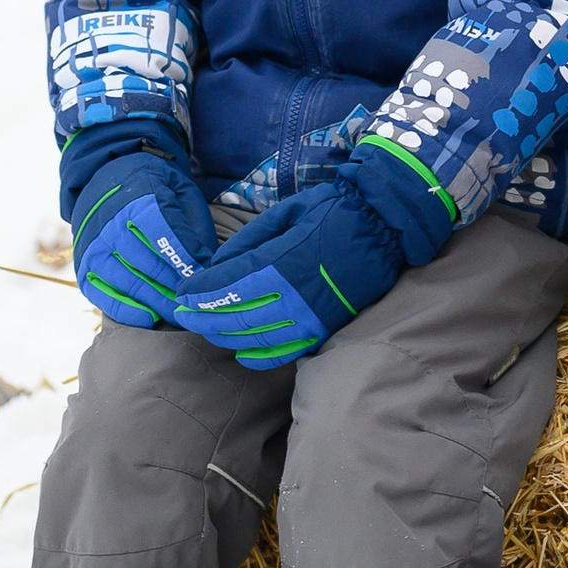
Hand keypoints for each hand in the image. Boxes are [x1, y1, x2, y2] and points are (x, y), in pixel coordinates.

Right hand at [63, 141, 215, 331]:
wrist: (105, 180)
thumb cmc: (153, 189)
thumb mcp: (180, 192)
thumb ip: (193, 226)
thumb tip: (206, 267)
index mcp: (138, 198)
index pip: (165, 235)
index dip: (187, 259)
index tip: (206, 276)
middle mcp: (110, 223)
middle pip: (147, 263)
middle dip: (177, 286)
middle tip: (198, 302)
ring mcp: (93, 247)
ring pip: (127, 281)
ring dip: (157, 301)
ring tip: (180, 313)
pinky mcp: (83, 267)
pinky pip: (103, 295)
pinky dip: (127, 310)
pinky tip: (150, 318)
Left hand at [175, 174, 406, 368]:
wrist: (385, 226)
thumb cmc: (334, 210)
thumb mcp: (286, 212)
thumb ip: (249, 241)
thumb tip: (216, 266)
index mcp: (281, 261)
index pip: (228, 284)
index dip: (200, 291)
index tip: (181, 292)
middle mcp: (293, 295)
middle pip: (235, 316)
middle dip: (203, 316)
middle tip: (183, 315)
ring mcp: (310, 317)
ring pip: (254, 338)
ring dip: (224, 335)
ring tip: (206, 329)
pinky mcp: (324, 329)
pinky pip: (285, 352)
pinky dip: (258, 357)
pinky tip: (241, 352)